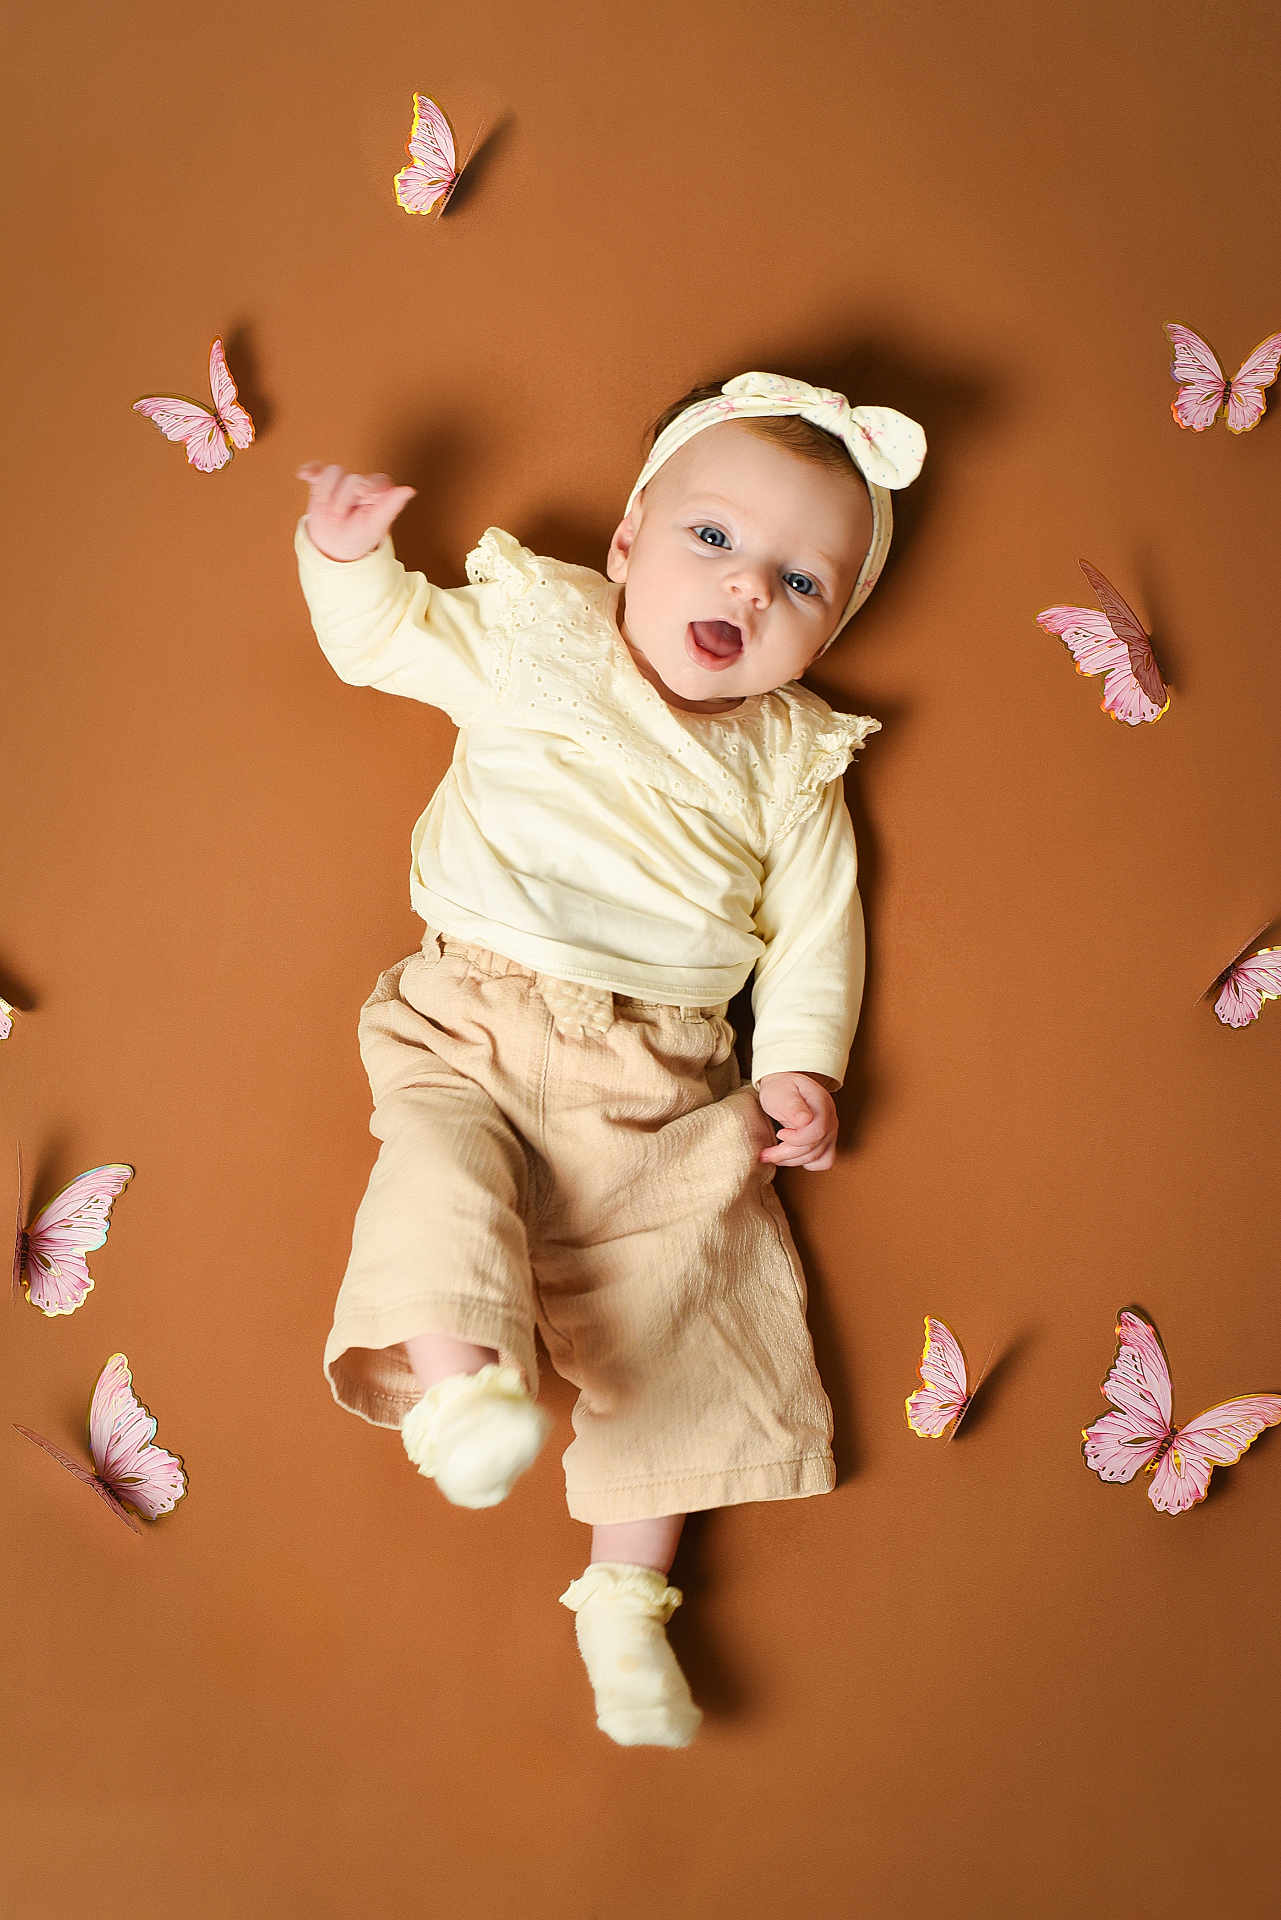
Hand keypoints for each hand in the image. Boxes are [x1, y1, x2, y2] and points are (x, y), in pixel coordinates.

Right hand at [295, 462, 416, 560]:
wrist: (335, 547)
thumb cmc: (359, 536)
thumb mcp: (376, 525)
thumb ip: (392, 506)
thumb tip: (409, 489)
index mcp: (377, 492)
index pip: (377, 480)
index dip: (370, 486)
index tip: (366, 497)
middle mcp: (360, 483)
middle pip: (352, 479)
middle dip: (344, 500)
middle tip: (342, 518)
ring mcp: (340, 482)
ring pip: (333, 473)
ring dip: (327, 494)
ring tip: (329, 512)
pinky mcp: (321, 482)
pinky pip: (316, 470)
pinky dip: (310, 470)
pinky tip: (304, 475)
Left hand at [756, 1072, 837, 1171]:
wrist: (785, 1085)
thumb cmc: (780, 1088)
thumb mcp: (780, 1092)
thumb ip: (793, 1106)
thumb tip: (806, 1121)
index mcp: (822, 1104)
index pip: (817, 1132)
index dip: (796, 1139)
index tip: (779, 1134)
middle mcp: (831, 1120)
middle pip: (814, 1148)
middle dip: (786, 1154)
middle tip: (765, 1153)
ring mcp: (831, 1132)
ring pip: (816, 1158)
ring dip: (791, 1160)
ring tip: (772, 1155)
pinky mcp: (827, 1142)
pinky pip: (823, 1161)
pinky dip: (806, 1162)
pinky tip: (790, 1155)